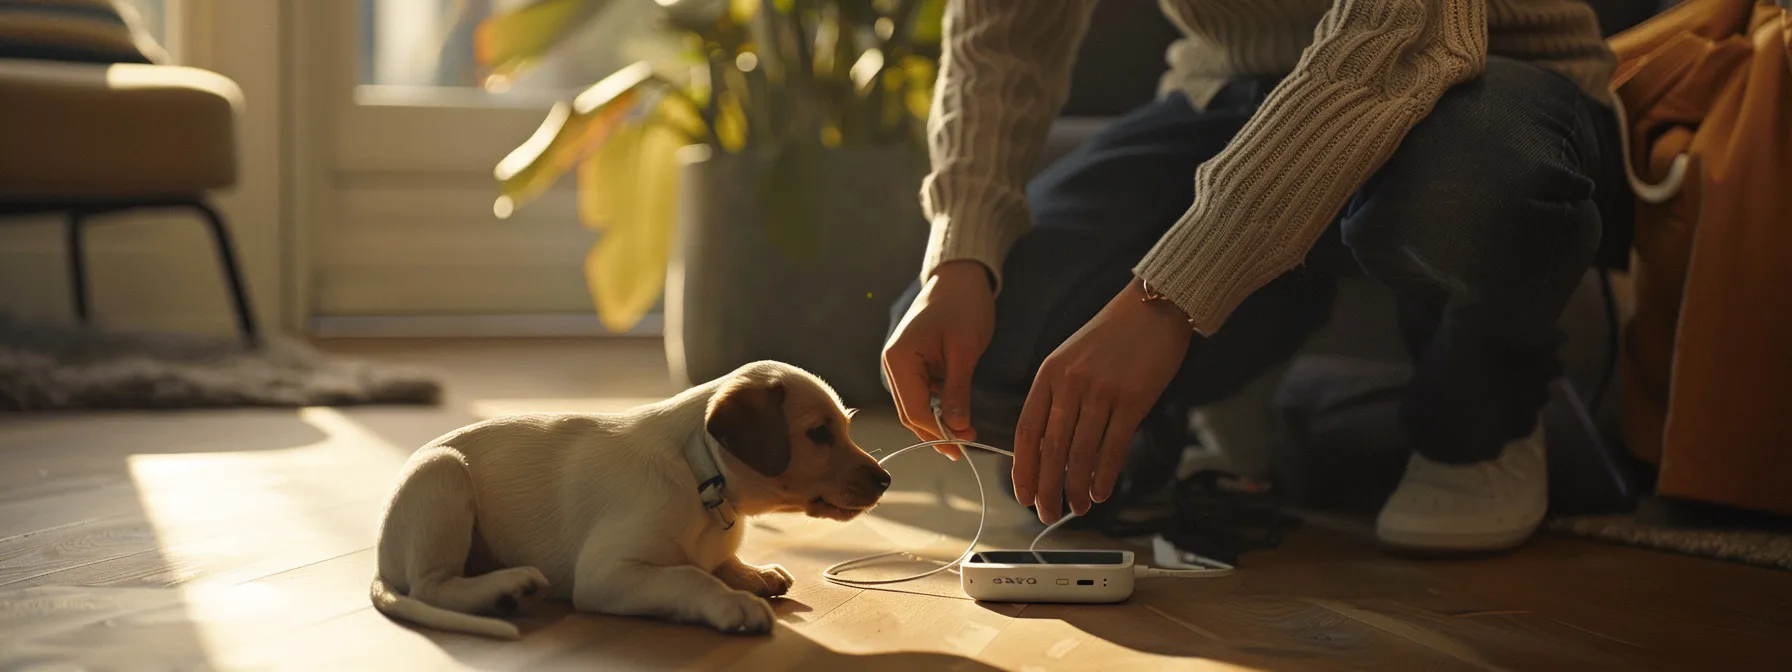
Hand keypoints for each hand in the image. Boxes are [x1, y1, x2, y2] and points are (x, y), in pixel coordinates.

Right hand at [882, 261, 994, 458]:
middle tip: (966, 447)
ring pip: (915, 406)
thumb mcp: (964, 350)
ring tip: (966, 434)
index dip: (937, 433)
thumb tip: (957, 428)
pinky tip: (958, 415)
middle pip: (910, 413)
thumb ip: (958, 391)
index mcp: (899, 359)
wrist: (960, 278)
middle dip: (936, 433)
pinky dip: (938, 408)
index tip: (962, 447)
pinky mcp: (913, 365)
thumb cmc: (963, 306)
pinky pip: (922, 394)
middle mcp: (893, 365)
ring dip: (937, 423)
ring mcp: (901, 365)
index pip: (914, 409)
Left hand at [1014, 278, 1193, 523]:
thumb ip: (1058, 398)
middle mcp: (1070, 384)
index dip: (1023, 469)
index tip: (1022, 495)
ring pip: (1081, 454)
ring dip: (1075, 488)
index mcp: (1049, 375)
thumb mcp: (1071, 360)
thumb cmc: (1112, 338)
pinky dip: (1103, 476)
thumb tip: (1048, 448)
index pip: (1027, 432)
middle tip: (1045, 514)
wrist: (1153, 308)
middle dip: (1046, 488)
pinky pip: (1113, 447)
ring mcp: (1101, 392)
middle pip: (1051, 449)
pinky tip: (1099, 493)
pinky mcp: (1132, 399)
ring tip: (1075, 508)